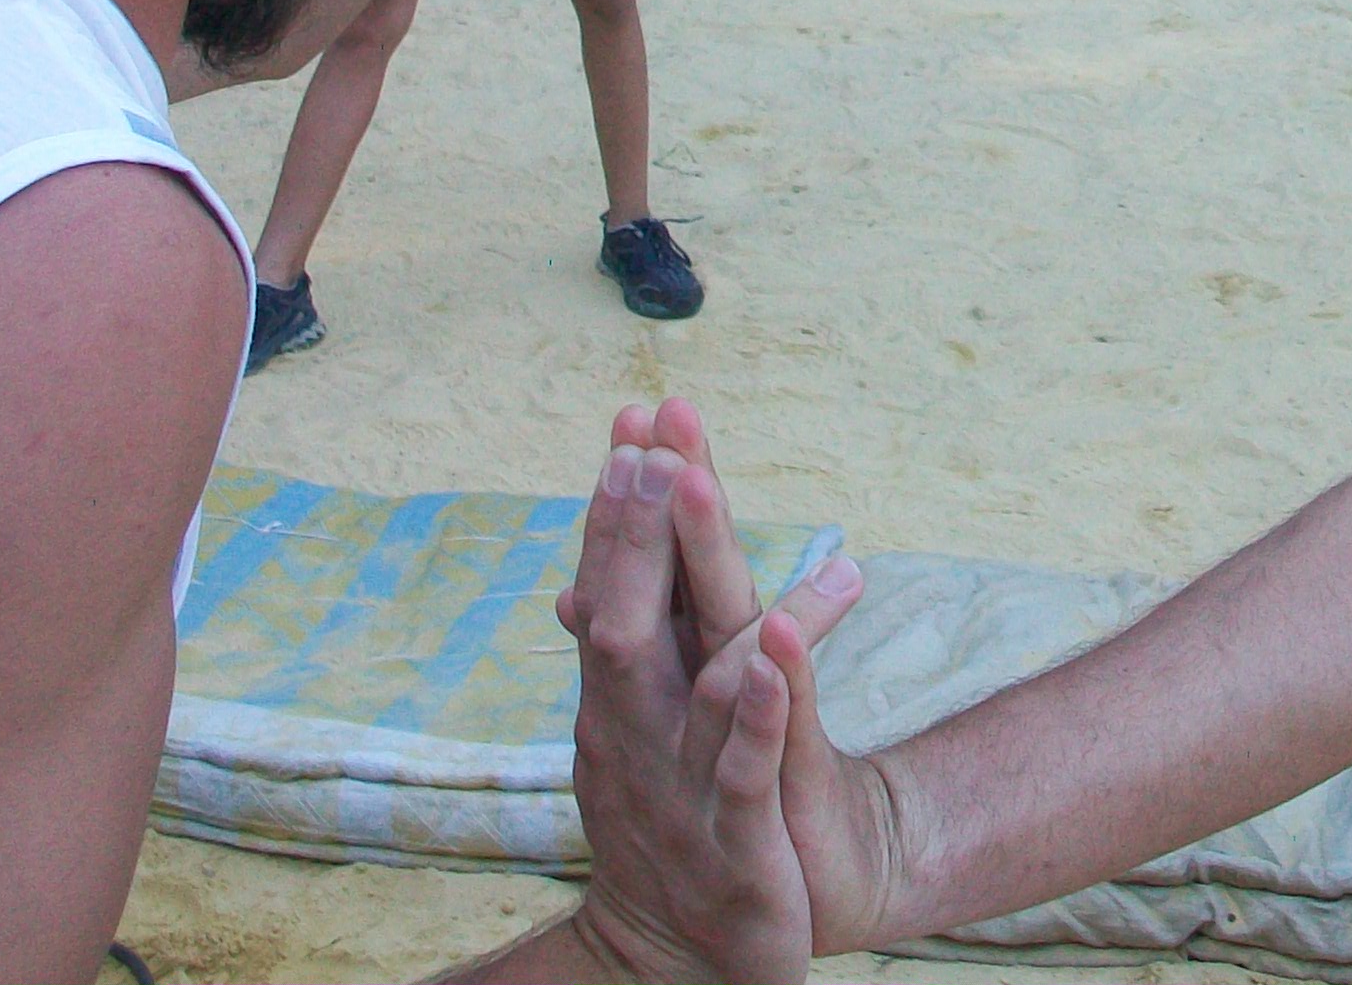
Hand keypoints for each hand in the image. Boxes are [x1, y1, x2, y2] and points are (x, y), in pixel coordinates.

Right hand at [558, 441, 861, 984]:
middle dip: (640, 521)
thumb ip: (620, 660)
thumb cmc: (673, 833)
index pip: (617, 584)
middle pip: (632, 611)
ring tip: (702, 495)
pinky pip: (744, 761)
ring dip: (693, 580)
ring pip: (688, 669)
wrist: (688, 961)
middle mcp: (640, 729)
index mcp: (624, 699)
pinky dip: (757, 705)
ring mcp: (683, 779)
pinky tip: (777, 650)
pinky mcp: (737, 833)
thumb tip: (574, 589)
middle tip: (650, 438)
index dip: (623, 505)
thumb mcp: (636, 740)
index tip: (633, 420)